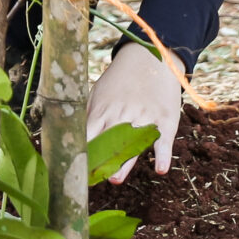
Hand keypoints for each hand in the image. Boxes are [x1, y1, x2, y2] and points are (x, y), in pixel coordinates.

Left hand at [86, 42, 183, 182]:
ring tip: (116, 179)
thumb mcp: (97, 92)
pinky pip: (164, 140)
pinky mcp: (165, 119)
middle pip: (109, 142)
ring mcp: (145, 117)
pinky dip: (163, 154)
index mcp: (102, 111)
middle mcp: (122, 115)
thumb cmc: (119, 80)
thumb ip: (87, 115)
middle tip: (93, 179)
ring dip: (125, 162)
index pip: (87, 135)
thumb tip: (72, 136)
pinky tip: (160, 168)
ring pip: (134, 144)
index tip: (74, 170)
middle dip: (101, 161)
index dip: (81, 153)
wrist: (150, 58)